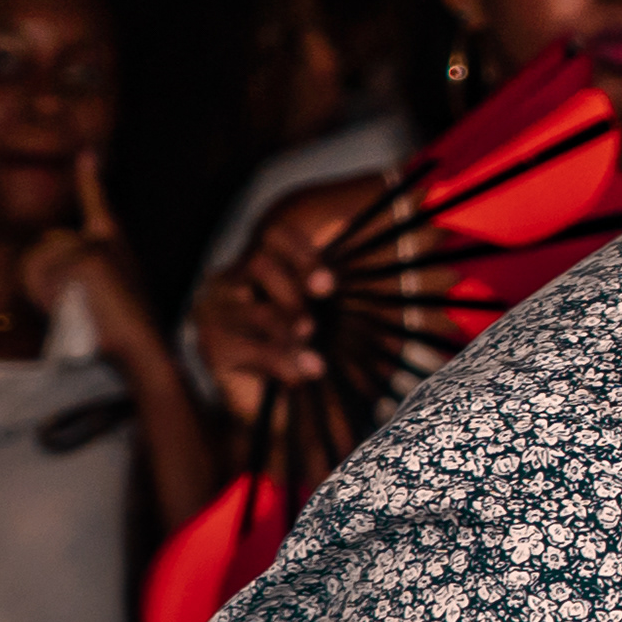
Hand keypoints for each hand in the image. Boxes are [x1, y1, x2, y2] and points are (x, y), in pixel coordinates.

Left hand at [20, 152, 161, 366]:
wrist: (143, 348)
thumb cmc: (120, 329)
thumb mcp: (104, 294)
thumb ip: (75, 273)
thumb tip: (42, 261)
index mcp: (114, 244)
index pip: (97, 203)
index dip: (90, 178)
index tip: (87, 154)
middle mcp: (106, 238)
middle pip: (45, 245)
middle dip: (40, 276)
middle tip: (69, 305)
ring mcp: (96, 247)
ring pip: (38, 259)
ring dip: (41, 289)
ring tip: (70, 310)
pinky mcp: (87, 261)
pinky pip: (40, 275)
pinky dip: (42, 296)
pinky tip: (66, 309)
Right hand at [190, 172, 379, 415]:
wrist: (302, 407)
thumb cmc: (326, 345)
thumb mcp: (345, 307)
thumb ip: (358, 271)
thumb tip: (408, 213)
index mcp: (268, 259)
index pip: (277, 235)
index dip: (303, 253)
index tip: (329, 285)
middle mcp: (237, 278)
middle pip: (259, 263)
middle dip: (293, 291)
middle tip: (315, 323)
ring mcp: (218, 311)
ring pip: (252, 307)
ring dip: (287, 331)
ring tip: (314, 353)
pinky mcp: (213, 347)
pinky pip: (241, 345)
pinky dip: (277, 359)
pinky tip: (303, 374)